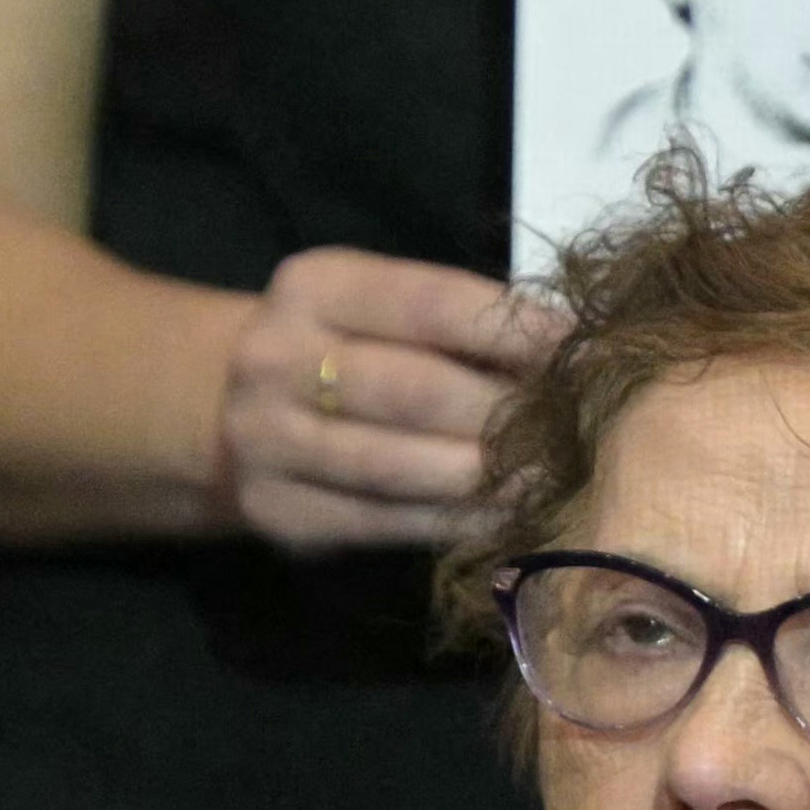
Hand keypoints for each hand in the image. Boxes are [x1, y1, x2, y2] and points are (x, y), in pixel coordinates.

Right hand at [220, 249, 563, 549]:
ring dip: (489, 478)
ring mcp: (268, 443)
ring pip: (400, 467)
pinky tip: (507, 518)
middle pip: (416, 391)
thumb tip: (572, 357)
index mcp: (313, 287)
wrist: (226, 406)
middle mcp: (276, 360)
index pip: (430, 303)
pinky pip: (385, 523)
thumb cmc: (344, 345)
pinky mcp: (281, 515)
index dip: (514, 330)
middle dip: (506, 412)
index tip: (583, 353)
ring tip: (554, 479)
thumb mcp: (378, 307)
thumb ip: (457, 322)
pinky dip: (455, 522)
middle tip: (577, 429)